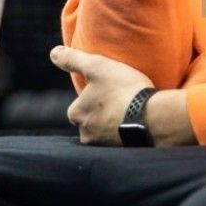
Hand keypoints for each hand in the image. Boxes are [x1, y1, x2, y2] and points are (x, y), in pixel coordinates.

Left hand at [50, 45, 195, 146]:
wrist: (152, 118)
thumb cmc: (122, 90)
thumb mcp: (96, 66)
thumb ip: (73, 59)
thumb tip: (54, 53)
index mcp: (76, 115)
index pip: (78, 104)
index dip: (92, 95)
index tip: (106, 88)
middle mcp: (85, 135)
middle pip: (91, 119)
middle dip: (102, 111)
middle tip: (119, 98)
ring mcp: (104, 145)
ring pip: (105, 130)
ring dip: (114, 121)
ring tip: (130, 109)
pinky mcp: (122, 152)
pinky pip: (120, 139)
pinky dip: (125, 131)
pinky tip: (137, 121)